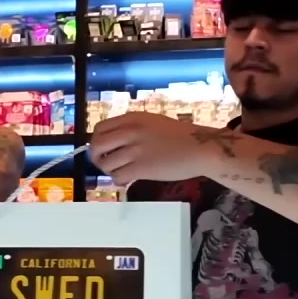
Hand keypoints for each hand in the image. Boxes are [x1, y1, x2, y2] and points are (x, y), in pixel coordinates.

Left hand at [91, 112, 225, 184]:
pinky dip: (119, 180)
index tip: (103, 150)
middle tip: (107, 163)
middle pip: (97, 145)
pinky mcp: (141, 168)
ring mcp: (135, 150)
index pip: (100, 128)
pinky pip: (118, 176)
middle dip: (97, 157)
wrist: (200, 148)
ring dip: (110, 171)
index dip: (97, 141)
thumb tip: (113, 142)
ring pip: (106, 163)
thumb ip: (132, 129)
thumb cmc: (180, 136)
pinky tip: (128, 179)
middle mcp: (130, 131)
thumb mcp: (152, 122)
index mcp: (132, 118)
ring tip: (122, 172)